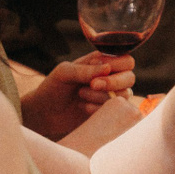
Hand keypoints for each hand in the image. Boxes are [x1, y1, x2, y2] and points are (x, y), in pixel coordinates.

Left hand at [19, 53, 135, 139]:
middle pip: (130, 77)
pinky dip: (100, 109)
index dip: (117, 65)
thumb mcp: (64, 72)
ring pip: (125, 95)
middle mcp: (111, 78)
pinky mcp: (107, 113)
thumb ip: (85, 69)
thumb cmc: (53, 87)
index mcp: (103, 63)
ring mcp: (110, 97)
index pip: (126, 60)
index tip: (99, 69)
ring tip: (81, 95)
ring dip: (102, 96)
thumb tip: (108, 68)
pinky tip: (84, 108)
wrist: (44, 113)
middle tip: (92, 85)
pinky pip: (116, 112)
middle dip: (113, 82)